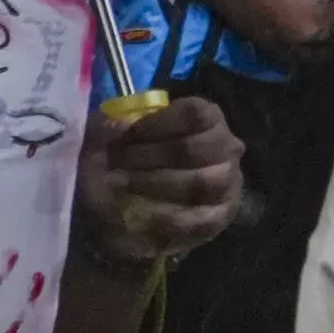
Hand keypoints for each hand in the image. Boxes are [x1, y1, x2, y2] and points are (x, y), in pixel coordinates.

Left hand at [77, 91, 241, 263]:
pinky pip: (198, 219)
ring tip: (122, 186)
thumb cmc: (122, 165)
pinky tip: (138, 213)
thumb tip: (116, 124)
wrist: (123, 215)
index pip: (195, 113)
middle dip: (146, 156)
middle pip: (191, 148)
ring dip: (153, 184)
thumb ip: (105, 129)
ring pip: (199, 183)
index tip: (125, 135)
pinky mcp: (220, 217)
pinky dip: (163, 217)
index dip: (155, 123)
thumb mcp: (106, 141)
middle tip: (116, 164)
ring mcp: (228, 184)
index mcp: (206, 120)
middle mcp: (227, 148)